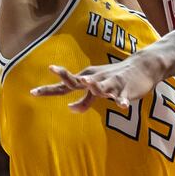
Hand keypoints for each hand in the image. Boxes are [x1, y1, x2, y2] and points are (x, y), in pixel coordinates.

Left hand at [33, 56, 159, 112]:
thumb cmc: (115, 78)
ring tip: (89, 84)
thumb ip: (84, 100)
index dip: (49, 89)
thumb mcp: (97, 89)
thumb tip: (70, 108)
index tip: (32, 92)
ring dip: (95, 85)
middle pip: (78, 80)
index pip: (65, 85)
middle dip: (67, 77)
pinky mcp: (125, 88)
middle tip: (55, 70)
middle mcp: (96, 79)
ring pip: (101, 85)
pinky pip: (123, 96)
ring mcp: (111, 82)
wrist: (142, 67)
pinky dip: (122, 100)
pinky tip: (122, 105)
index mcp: (87, 78)